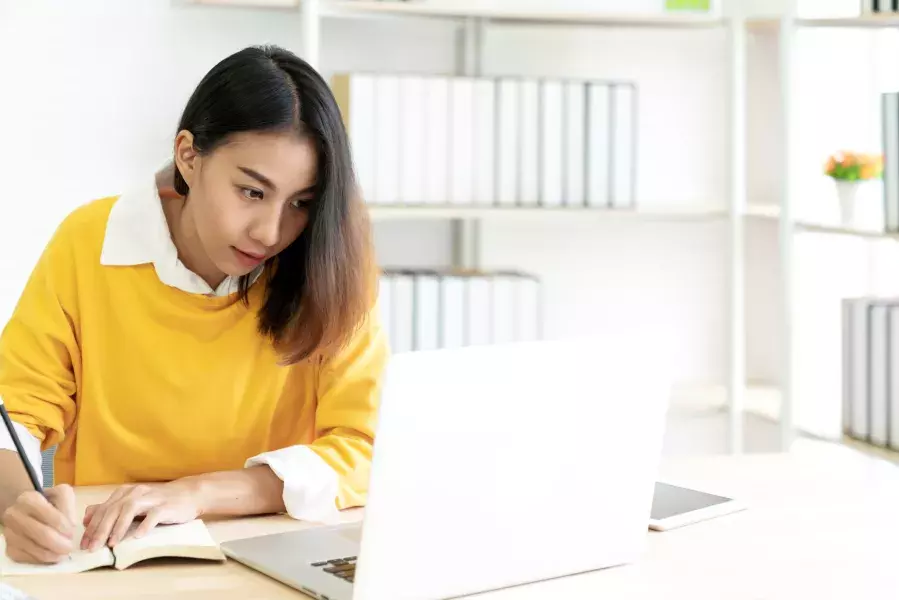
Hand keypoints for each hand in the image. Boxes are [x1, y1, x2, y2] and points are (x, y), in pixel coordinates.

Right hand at [1, 485, 76, 563]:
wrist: (25, 511)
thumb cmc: (47, 502)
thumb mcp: (61, 495)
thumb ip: (68, 507)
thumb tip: (70, 526)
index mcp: (28, 499)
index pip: (53, 517)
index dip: (66, 527)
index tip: (72, 531)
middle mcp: (14, 516)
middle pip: (43, 535)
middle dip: (61, 544)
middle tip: (70, 547)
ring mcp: (10, 534)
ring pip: (36, 550)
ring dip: (54, 554)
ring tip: (63, 553)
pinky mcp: (10, 549)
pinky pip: (29, 559)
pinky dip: (43, 560)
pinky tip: (51, 555)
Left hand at [81, 481, 201, 551]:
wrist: (189, 494)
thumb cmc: (158, 502)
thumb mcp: (132, 503)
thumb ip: (110, 508)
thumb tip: (86, 517)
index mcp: (125, 492)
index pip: (103, 509)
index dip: (92, 527)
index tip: (84, 544)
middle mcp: (136, 492)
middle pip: (114, 509)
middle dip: (100, 529)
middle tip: (92, 548)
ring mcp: (152, 498)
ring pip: (130, 509)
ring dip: (119, 527)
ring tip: (111, 543)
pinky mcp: (166, 506)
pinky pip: (154, 515)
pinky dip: (145, 525)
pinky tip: (138, 537)